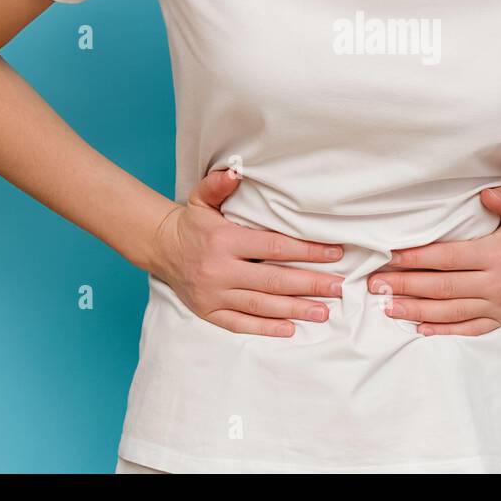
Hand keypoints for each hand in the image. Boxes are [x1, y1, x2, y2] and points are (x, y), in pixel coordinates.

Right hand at [145, 168, 345, 337]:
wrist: (161, 248)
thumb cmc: (192, 223)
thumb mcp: (202, 198)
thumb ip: (219, 184)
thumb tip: (236, 172)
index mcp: (224, 241)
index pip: (274, 247)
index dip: (307, 251)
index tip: (334, 254)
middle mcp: (220, 270)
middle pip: (273, 280)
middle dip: (310, 284)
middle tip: (338, 287)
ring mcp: (214, 294)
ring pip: (261, 305)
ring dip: (295, 310)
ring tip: (323, 312)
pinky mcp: (209, 312)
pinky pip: (240, 324)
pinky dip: (266, 329)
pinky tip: (290, 329)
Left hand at [365, 185, 500, 335]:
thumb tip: (486, 194)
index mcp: (496, 255)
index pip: (448, 258)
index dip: (418, 259)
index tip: (391, 257)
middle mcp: (496, 283)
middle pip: (443, 287)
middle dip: (406, 286)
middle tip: (377, 284)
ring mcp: (498, 305)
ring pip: (450, 311)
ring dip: (416, 310)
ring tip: (387, 306)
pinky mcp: (500, 319)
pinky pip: (468, 329)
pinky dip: (442, 330)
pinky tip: (418, 328)